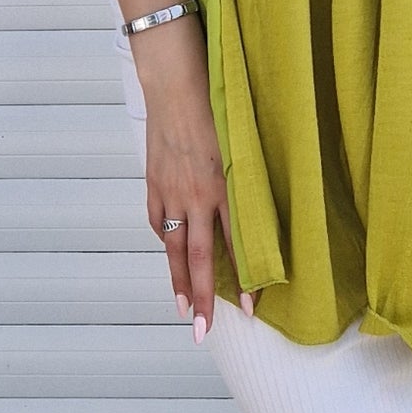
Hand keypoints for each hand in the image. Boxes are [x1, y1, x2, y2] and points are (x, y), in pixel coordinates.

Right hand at [144, 79, 250, 338]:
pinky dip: (165, 238)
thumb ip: (247, 177)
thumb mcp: (241, 141)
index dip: (245, 278)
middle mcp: (197, 194)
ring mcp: (170, 190)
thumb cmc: (217, 103)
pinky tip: (170, 253)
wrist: (175, 81)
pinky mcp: (153, 182)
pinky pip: (159, 220)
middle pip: (200, 257)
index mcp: (224, 185)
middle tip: (202, 332)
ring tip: (181, 310)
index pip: (237, 243)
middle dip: (202, 298)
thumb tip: (258, 209)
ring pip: (174, 247)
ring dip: (178, 282)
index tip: (252, 309)